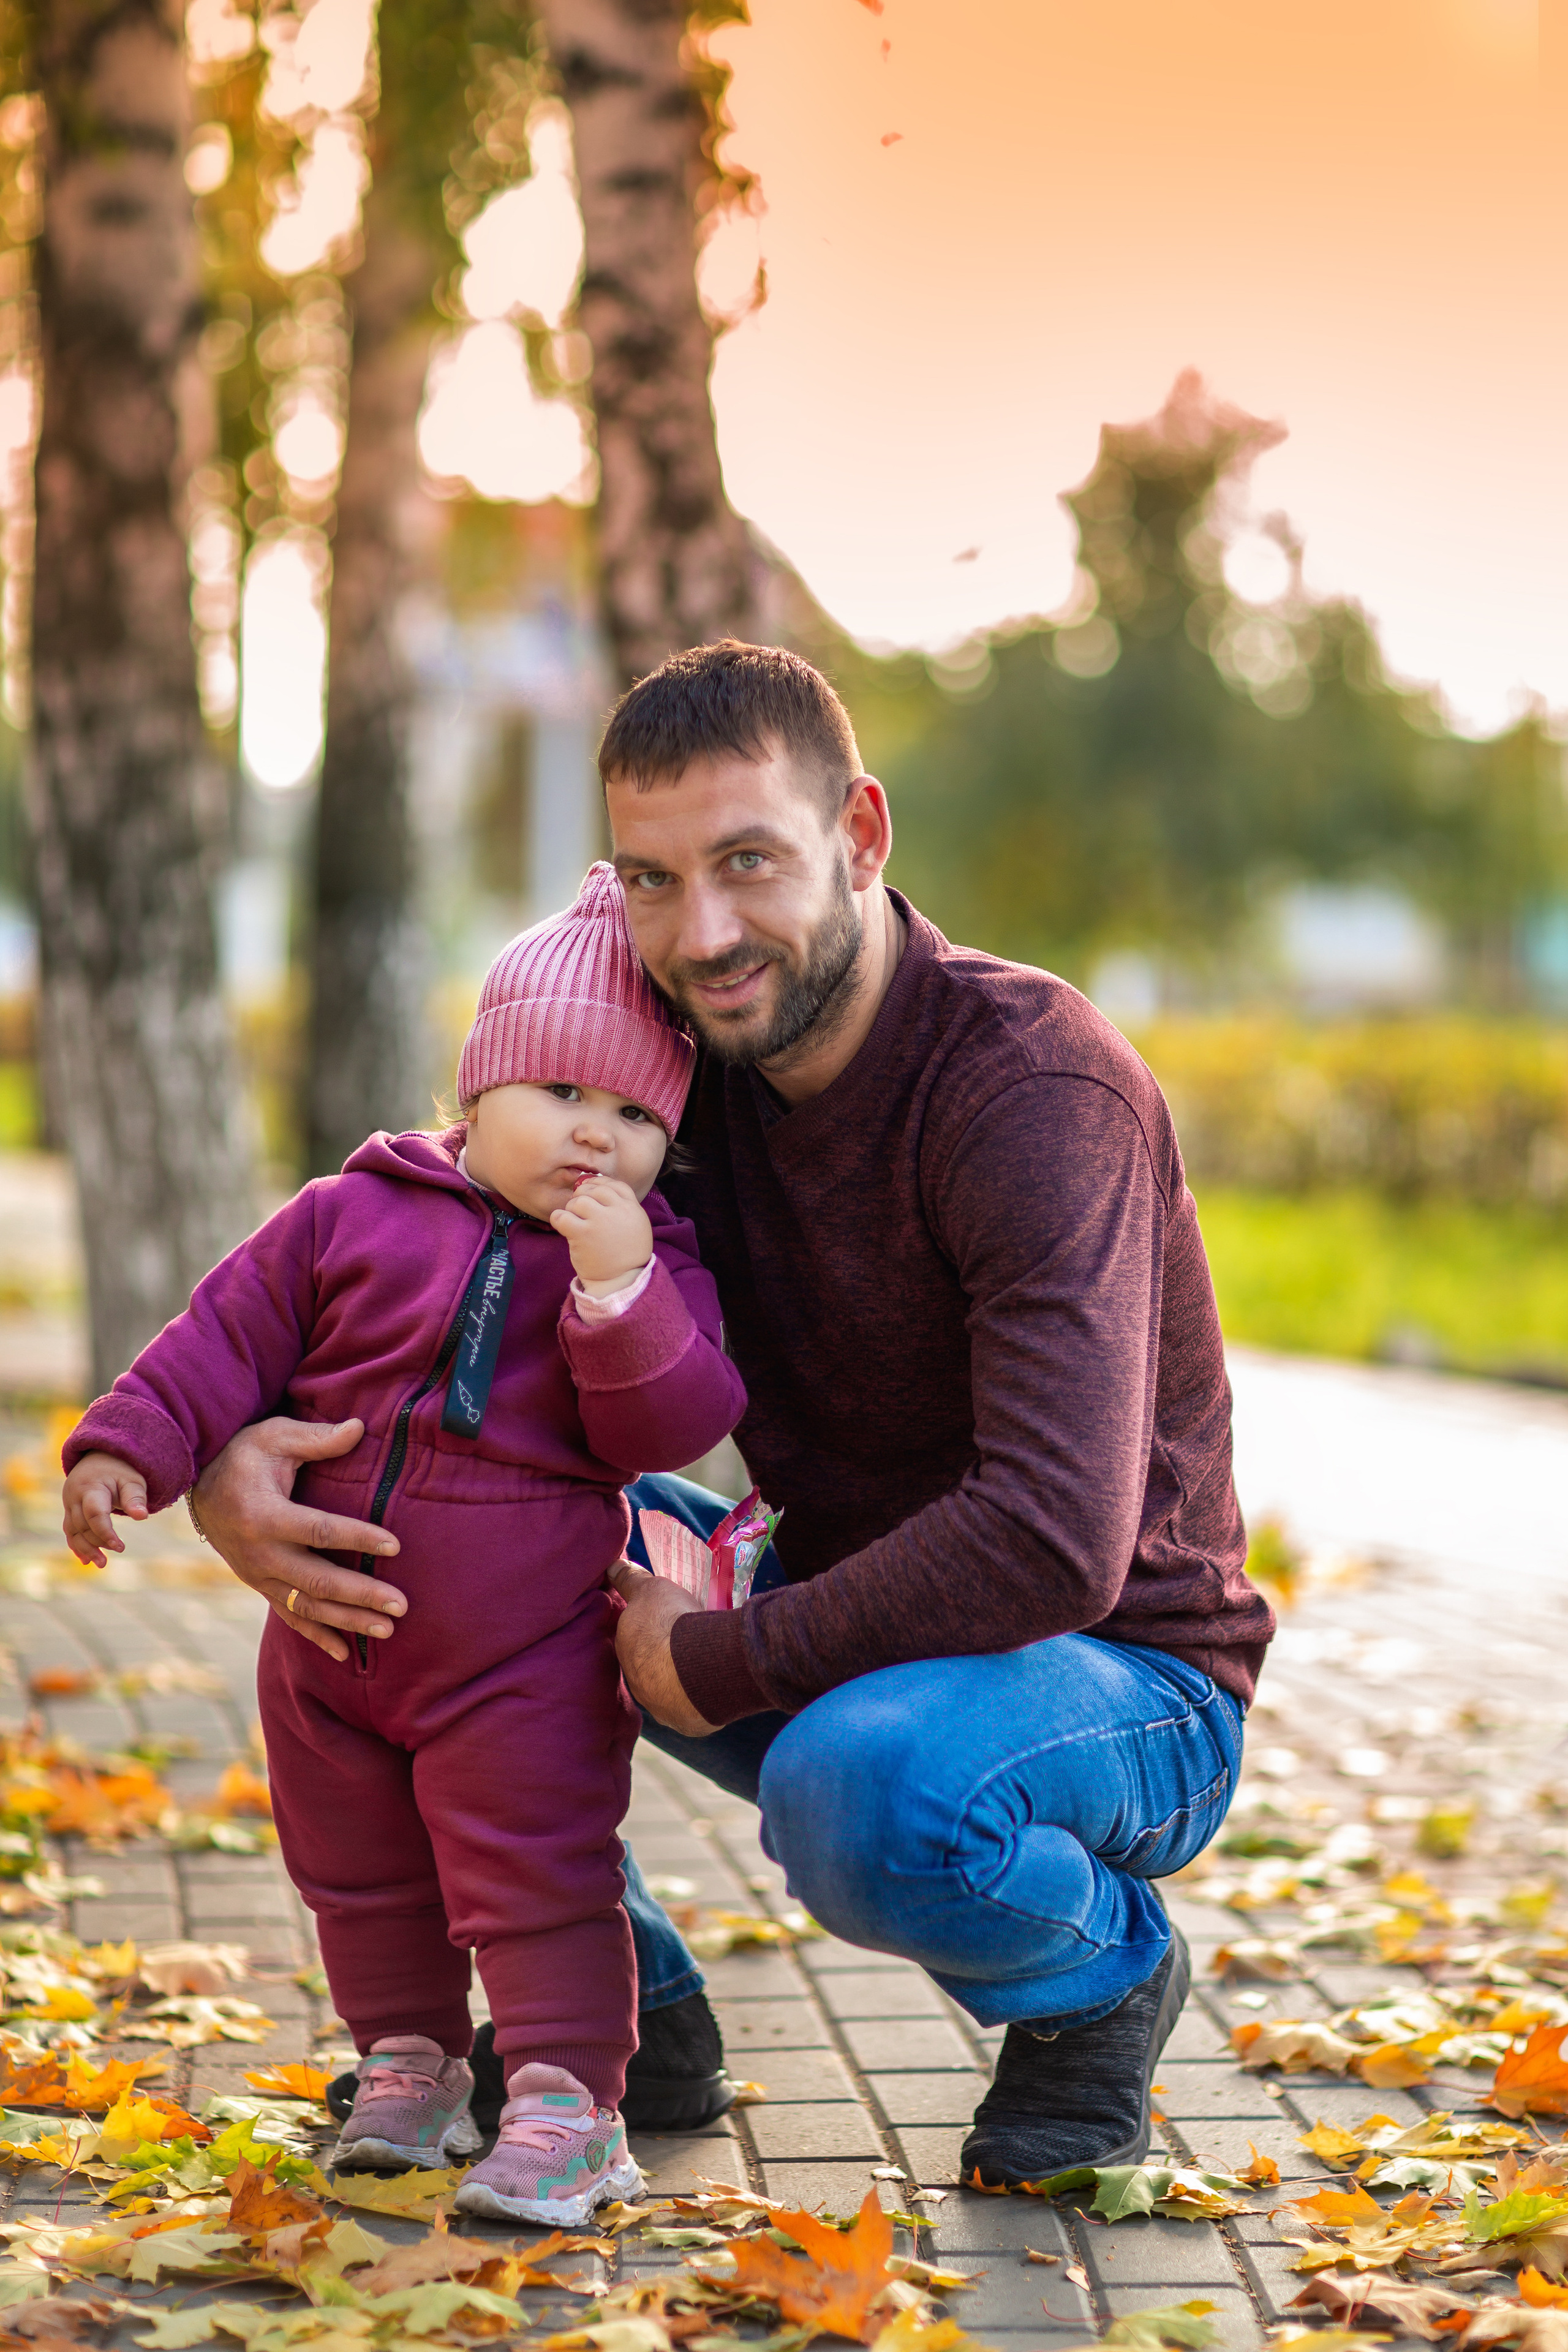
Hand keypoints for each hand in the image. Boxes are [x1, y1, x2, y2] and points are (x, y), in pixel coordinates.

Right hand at [63, 1452, 148, 1567]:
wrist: (98, 1458)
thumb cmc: (120, 1471)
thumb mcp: (132, 1480)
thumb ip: (135, 1498)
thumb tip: (142, 1517)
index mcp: (91, 1487)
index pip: (94, 1514)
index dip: (105, 1532)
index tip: (120, 1547)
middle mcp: (74, 1497)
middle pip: (83, 1525)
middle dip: (98, 1542)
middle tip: (120, 1550)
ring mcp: (69, 1505)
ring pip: (73, 1531)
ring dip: (85, 1549)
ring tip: (102, 1564)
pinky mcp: (69, 1512)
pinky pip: (70, 1532)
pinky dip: (77, 1546)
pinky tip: (86, 1561)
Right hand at [192, 1418, 407, 1663]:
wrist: (198, 1486)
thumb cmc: (244, 1455)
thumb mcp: (274, 1437)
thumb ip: (316, 1437)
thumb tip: (361, 1427)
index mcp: (264, 1516)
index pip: (318, 1530)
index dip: (357, 1538)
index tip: (396, 1546)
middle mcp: (259, 1554)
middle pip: (316, 1580)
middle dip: (361, 1595)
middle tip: (401, 1605)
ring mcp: (257, 1575)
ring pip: (307, 1606)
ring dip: (348, 1621)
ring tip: (388, 1630)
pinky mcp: (259, 1586)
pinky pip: (290, 1617)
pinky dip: (317, 1637)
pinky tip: (346, 1654)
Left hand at [550, 1176, 652, 1294]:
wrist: (621, 1281)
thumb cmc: (626, 1255)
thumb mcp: (637, 1226)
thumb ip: (623, 1208)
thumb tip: (597, 1188)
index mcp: (633, 1208)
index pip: (615, 1185)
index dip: (599, 1184)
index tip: (591, 1191)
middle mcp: (618, 1211)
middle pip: (595, 1190)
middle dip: (583, 1196)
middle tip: (578, 1209)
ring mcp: (600, 1221)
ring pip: (578, 1201)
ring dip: (571, 1209)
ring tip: (573, 1222)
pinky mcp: (583, 1234)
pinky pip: (563, 1216)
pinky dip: (558, 1218)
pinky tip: (562, 1226)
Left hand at [608, 1561, 715, 1736]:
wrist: (698, 1666)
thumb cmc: (669, 1623)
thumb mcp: (650, 1589)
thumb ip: (630, 1579)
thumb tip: (612, 1565)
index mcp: (625, 1648)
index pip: (631, 1638)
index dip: (647, 1627)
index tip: (663, 1620)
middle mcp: (636, 1680)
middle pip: (648, 1663)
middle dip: (663, 1653)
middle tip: (685, 1638)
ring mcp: (659, 1704)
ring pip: (668, 1687)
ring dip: (680, 1676)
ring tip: (703, 1660)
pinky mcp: (683, 1721)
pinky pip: (690, 1705)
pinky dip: (698, 1695)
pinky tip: (711, 1683)